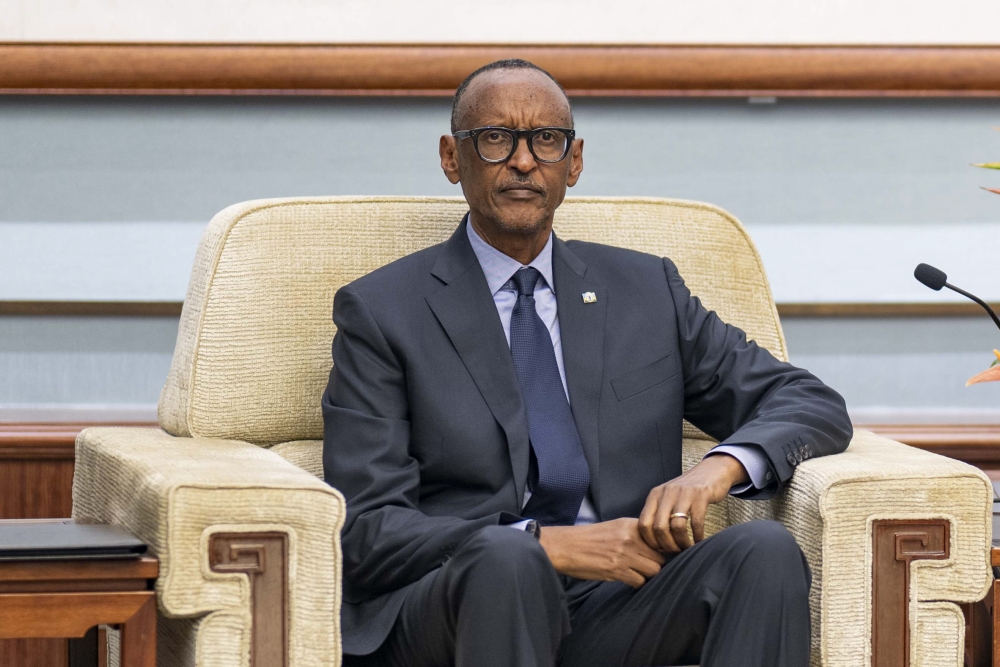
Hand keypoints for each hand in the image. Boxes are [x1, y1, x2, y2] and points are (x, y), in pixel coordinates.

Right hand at [538, 518, 666, 587]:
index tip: (657, 555)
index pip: (660, 538)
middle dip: (656, 564)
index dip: (661, 549)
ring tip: (637, 573)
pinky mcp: (617, 570)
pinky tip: (627, 578)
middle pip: (660, 557)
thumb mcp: (613, 527)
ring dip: (647, 575)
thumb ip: (634, 534)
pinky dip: (636, 583)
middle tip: (646, 567)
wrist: (566, 547)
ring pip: (653, 570)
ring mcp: (624, 554)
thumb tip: (656, 547)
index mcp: (630, 524)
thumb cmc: (589, 538)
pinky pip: (639, 581)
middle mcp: (630, 537)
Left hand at [638, 454, 748, 553]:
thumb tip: (654, 543)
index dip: (651, 541)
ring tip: (687, 547)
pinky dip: (697, 535)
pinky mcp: (700, 495)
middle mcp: (666, 493)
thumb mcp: (668, 498)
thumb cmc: (687, 491)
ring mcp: (683, 493)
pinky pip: (696, 522)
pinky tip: (699, 540)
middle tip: (675, 551)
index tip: (660, 549)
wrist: (710, 471)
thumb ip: (659, 514)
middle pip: (659, 527)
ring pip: (676, 526)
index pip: (643, 523)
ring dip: (682, 542)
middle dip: (667, 545)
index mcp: (654, 495)